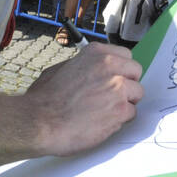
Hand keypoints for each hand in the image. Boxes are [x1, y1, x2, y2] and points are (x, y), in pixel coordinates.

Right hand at [25, 43, 142, 156]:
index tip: (116, 77)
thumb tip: (92, 71)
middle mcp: (110, 67)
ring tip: (105, 111)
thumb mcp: (61, 69)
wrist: (39, 122)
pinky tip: (102, 122)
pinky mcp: (120, 111)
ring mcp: (117, 88)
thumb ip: (84, 67)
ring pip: (137, 94)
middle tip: (113, 96)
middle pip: (136, 72)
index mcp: (96, 54)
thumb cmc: (44, 99)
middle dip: (128, 84)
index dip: (121, 69)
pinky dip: (119, 120)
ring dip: (125, 103)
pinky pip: (131, 114)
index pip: (126, 56)